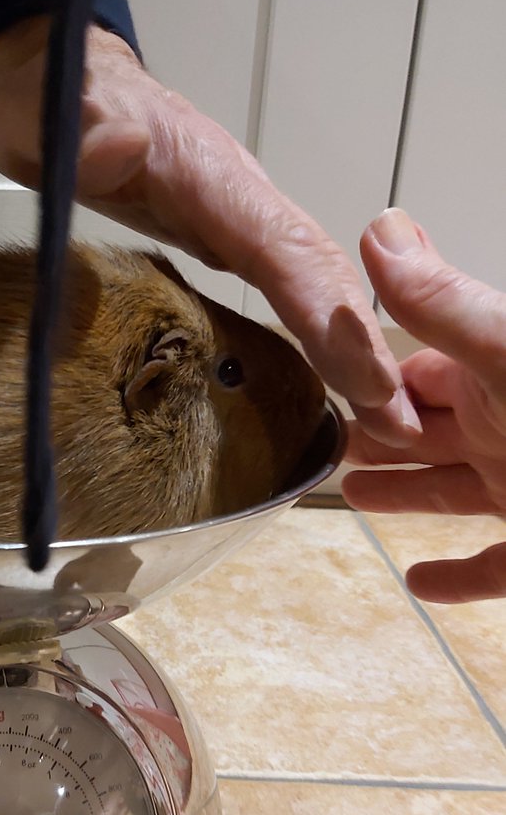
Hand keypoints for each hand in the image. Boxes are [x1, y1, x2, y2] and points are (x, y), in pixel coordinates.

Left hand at [0, 18, 419, 446]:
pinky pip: (283, 289)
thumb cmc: (49, 99)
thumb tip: (113, 142)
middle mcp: (237, 199)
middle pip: (318, 271)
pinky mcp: (221, 239)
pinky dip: (313, 335)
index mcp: (207, 174)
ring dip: (349, 346)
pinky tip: (322, 379)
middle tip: (396, 420)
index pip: (284, 246)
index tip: (365, 376)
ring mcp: (234, 220)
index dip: (326, 313)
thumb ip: (81, 123)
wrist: (54, 88)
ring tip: (380, 417)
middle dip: (361, 344)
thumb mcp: (47, 109)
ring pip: (310, 282)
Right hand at [342, 208, 505, 602]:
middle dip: (377, 437)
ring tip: (355, 497)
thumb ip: (444, 304)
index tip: (326, 389)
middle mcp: (505, 432)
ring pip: (447, 494)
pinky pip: (490, 568)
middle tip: (331, 444)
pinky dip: (455, 577)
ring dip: (402, 496)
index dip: (372, 381)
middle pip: (424, 433)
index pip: (417, 372)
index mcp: (493, 379)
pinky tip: (421, 582)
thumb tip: (382, 232)